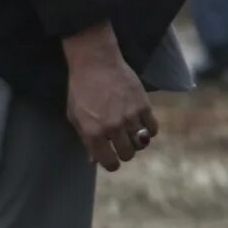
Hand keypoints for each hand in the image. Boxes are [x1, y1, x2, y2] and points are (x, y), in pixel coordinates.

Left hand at [62, 21, 155, 170]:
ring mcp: (129, 116)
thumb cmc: (81, 90)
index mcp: (93, 133)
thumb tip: (94, 160)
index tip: (112, 159)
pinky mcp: (143, 105)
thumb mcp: (75, 117)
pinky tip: (140, 125)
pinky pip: (152, 128)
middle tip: (121, 145)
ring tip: (130, 134)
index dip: (111, 164)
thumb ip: (85, 139)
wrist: (95, 63)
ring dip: (136, 142)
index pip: (109, 162)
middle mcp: (112, 127)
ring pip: (141, 143)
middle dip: (124, 153)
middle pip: (128, 154)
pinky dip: (148, 130)